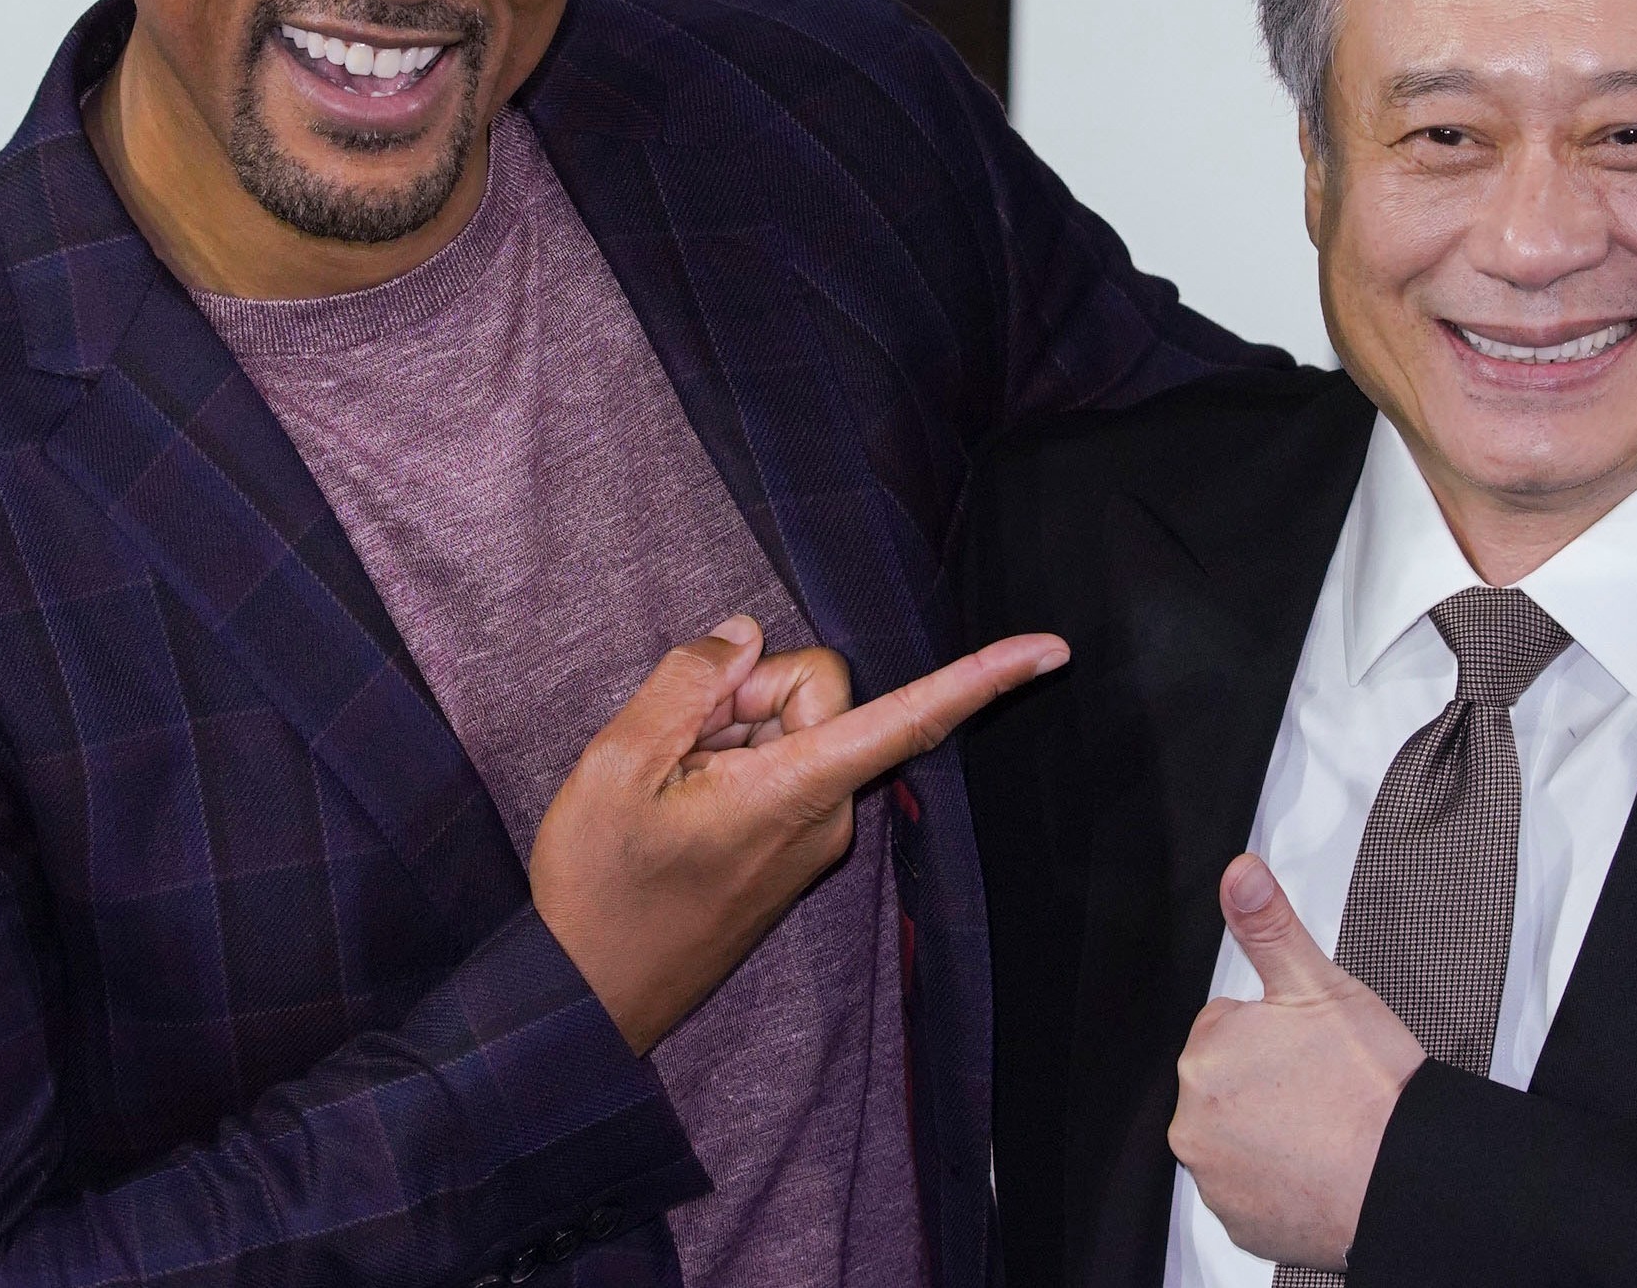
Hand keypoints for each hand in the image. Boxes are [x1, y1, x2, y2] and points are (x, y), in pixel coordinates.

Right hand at [530, 616, 1069, 1053]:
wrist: (585, 999)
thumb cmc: (598, 888)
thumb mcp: (618, 764)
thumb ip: (689, 683)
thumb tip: (745, 637)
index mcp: (796, 793)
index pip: (908, 719)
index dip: (981, 678)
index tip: (1052, 649)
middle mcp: (826, 818)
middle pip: (818, 694)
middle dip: (750, 694)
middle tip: (677, 746)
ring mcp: (811, 840)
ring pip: (794, 730)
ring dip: (732, 734)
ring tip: (668, 791)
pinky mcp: (791, 854)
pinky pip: (781, 771)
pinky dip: (732, 766)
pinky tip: (681, 804)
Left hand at [1169, 856, 1424, 1270]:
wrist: (1404, 1176)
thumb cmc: (1370, 1087)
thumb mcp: (1321, 986)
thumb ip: (1268, 925)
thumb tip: (1239, 873)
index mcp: (1208, 1053)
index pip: (1226, 1028)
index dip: (1273, 1033)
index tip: (1309, 1050)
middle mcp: (1195, 1121)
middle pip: (1226, 1084)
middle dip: (1266, 1082)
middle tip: (1322, 1088)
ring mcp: (1215, 1177)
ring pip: (1237, 1137)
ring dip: (1270, 1133)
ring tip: (1325, 1129)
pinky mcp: (1239, 1222)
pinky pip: (1250, 1191)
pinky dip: (1277, 1182)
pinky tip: (1317, 1168)